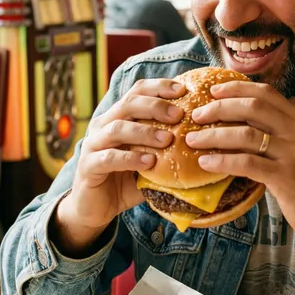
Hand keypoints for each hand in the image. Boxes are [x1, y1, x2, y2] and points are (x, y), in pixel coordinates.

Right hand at [53, 78, 185, 254]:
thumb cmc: (128, 179)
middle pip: (128, 103)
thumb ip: (168, 148)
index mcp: (119, 116)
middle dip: (155, 105)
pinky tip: (149, 162)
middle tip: (179, 114)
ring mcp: (93, 144)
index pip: (138, 91)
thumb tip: (206, 140)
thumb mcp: (151, 160)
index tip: (183, 89)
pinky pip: (109, 157)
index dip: (159, 87)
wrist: (96, 208)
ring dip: (145, 131)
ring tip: (168, 139)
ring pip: (118, 128)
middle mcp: (104, 125)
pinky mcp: (88, 166)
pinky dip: (130, 158)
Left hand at [187, 81, 294, 267]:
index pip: (266, 93)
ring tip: (192, 140)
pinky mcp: (287, 177)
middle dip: (219, 108)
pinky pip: (247, 163)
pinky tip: (206, 163)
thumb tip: (236, 126)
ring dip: (214, 136)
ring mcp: (294, 153)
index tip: (213, 90)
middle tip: (196, 115)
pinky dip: (222, 160)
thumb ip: (276, 135)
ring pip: (246, 133)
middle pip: (253, 106)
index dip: (236, 89)